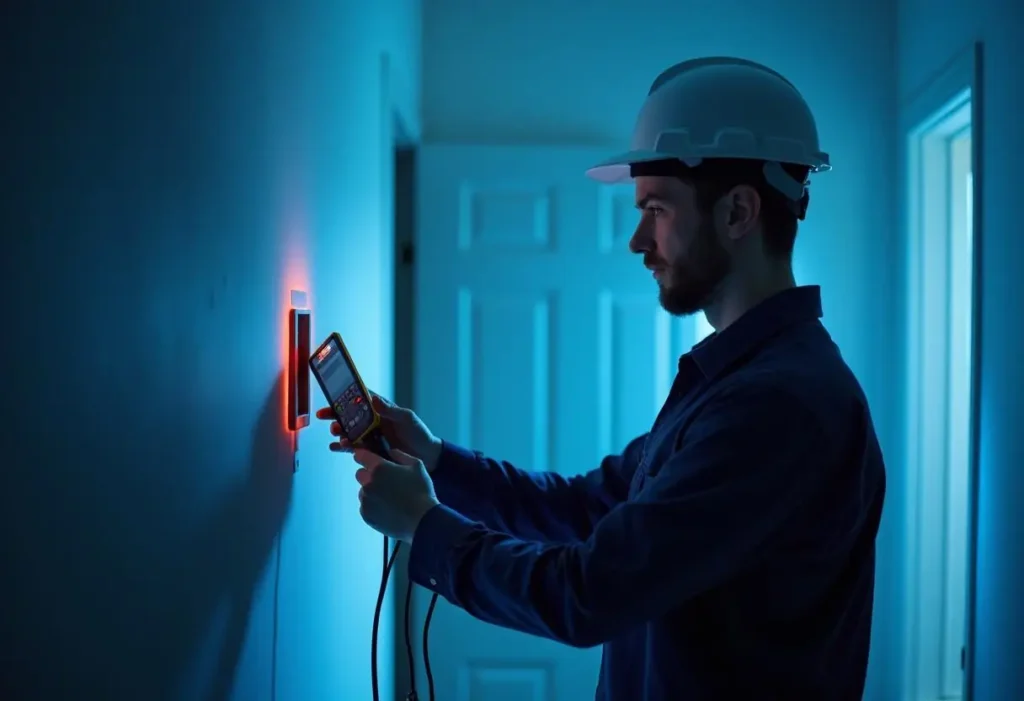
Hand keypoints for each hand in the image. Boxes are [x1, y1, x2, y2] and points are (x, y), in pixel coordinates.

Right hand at [315, 394, 443, 471]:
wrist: (426, 457)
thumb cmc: (418, 433)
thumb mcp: (407, 419)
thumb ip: (391, 410)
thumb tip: (374, 399)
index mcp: (381, 409)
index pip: (360, 399)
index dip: (345, 396)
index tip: (332, 396)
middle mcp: (372, 421)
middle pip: (349, 415)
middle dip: (335, 414)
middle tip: (324, 416)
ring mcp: (370, 436)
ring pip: (349, 431)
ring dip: (339, 431)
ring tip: (336, 434)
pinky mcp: (369, 450)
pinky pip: (353, 447)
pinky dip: (342, 447)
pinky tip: (335, 446)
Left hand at [353, 447, 438, 542]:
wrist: (421, 520)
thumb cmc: (421, 490)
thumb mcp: (417, 465)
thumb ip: (400, 455)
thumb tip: (390, 451)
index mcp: (379, 468)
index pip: (361, 456)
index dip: (363, 455)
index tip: (367, 458)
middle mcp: (367, 483)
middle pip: (360, 474)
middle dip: (369, 475)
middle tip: (384, 481)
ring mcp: (365, 500)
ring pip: (363, 491)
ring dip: (371, 491)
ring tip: (388, 498)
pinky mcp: (365, 515)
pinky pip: (365, 506)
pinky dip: (373, 506)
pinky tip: (387, 509)